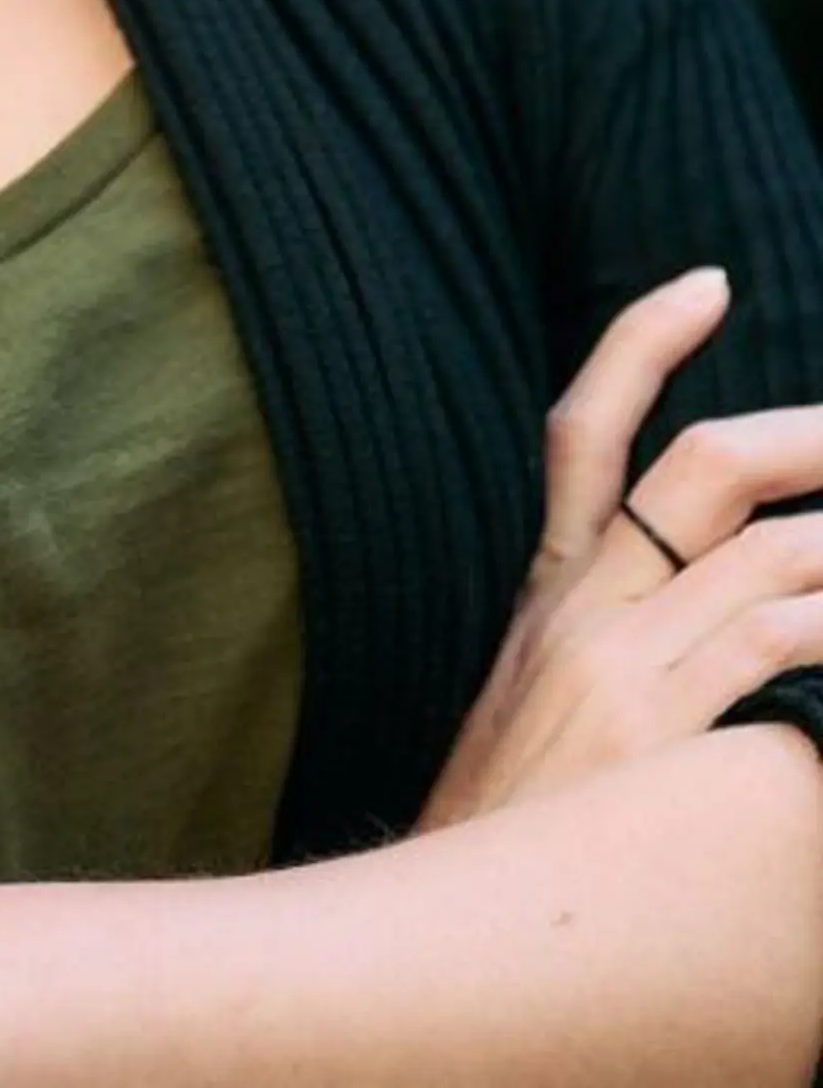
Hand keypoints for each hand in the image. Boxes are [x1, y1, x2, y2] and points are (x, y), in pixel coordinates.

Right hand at [418, 266, 822, 830]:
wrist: (437, 941)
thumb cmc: (511, 838)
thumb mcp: (541, 713)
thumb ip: (610, 644)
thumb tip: (721, 603)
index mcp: (550, 593)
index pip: (585, 429)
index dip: (644, 342)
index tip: (707, 281)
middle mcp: (578, 607)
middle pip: (698, 467)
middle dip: (807, 436)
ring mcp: (613, 662)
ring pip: (762, 551)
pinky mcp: (648, 728)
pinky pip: (768, 640)